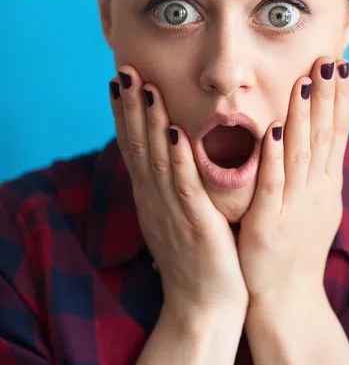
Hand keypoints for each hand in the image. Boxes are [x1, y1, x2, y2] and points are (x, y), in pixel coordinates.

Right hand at [109, 65, 248, 315]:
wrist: (204, 304)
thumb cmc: (196, 254)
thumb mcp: (174, 212)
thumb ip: (169, 181)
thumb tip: (168, 147)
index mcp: (151, 194)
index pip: (132, 145)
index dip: (124, 112)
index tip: (119, 80)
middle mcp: (154, 198)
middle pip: (137, 145)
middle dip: (130, 106)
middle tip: (124, 70)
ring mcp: (171, 210)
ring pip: (156, 159)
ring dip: (149, 122)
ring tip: (144, 88)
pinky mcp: (194, 224)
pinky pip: (184, 186)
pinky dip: (177, 159)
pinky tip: (173, 132)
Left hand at [237, 56, 348, 307]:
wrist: (286, 296)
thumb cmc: (296, 245)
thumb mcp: (315, 203)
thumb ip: (316, 169)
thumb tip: (317, 134)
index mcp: (326, 183)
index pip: (336, 132)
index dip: (339, 97)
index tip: (340, 64)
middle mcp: (316, 190)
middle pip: (324, 135)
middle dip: (328, 96)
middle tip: (330, 60)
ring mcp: (294, 206)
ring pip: (301, 154)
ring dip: (303, 117)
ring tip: (306, 83)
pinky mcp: (268, 222)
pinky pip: (272, 185)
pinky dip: (275, 158)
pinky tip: (274, 132)